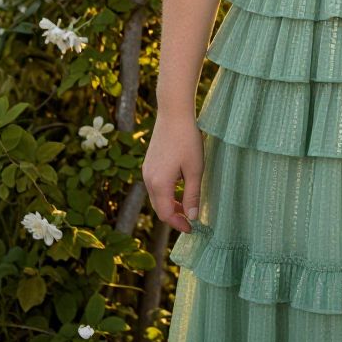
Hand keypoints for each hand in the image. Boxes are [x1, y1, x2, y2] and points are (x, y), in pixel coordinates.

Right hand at [141, 112, 204, 232]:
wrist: (173, 113)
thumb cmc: (187, 140)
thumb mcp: (195, 169)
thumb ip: (192, 195)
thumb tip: (192, 217)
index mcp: (159, 184)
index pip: (166, 214)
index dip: (179, 224)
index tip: (192, 228)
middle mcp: (148, 180)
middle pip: (159, 208)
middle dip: (174, 216)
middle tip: (191, 219)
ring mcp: (147, 170)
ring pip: (157, 197)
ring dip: (170, 204)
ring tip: (187, 204)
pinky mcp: (149, 163)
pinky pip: (156, 185)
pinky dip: (167, 192)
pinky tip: (180, 186)